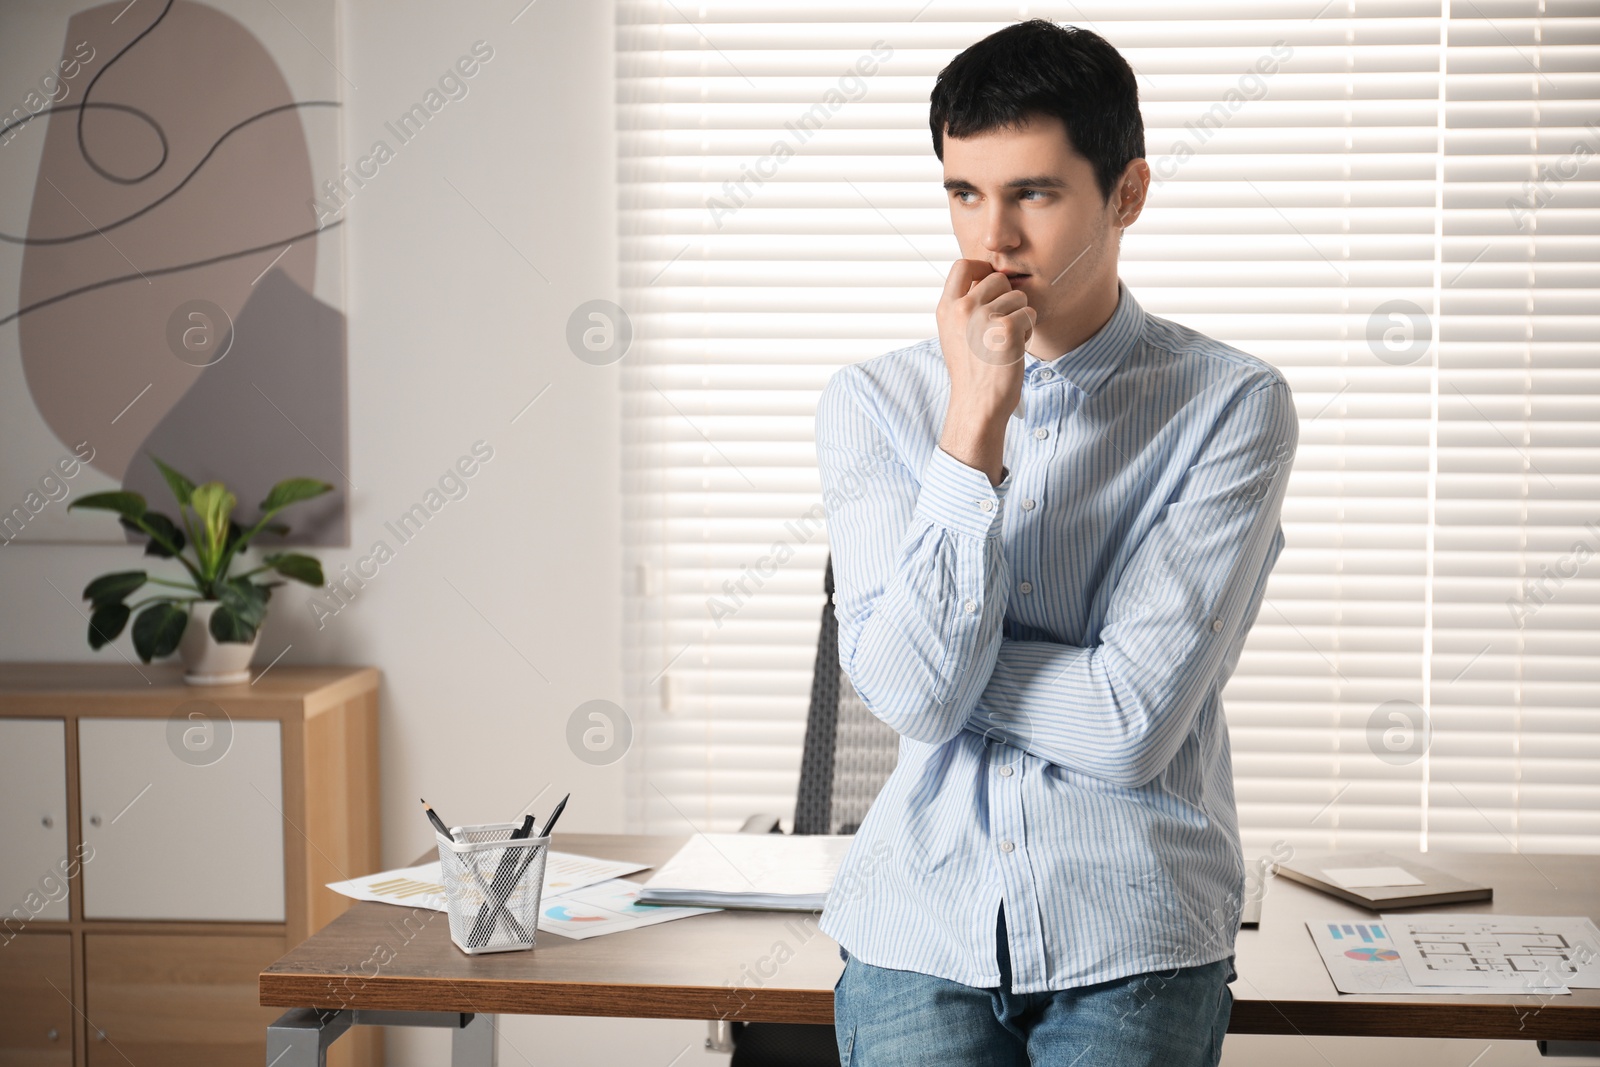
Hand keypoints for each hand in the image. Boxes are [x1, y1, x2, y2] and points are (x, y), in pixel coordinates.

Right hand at [935, 260, 1034, 484]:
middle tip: (1001, 326)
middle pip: (997, 278)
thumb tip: (984, 278)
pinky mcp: (1006, 328)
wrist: (978, 404)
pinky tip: (1015, 349)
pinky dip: (1028, 331)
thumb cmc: (971, 371)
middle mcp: (962, 309)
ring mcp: (984, 317)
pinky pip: (1029, 313)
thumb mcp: (954, 334)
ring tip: (1006, 341)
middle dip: (1007, 299)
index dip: (981, 268)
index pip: (963, 265)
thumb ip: (963, 306)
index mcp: (946, 308)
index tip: (990, 284)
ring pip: (1018, 296)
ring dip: (1019, 316)